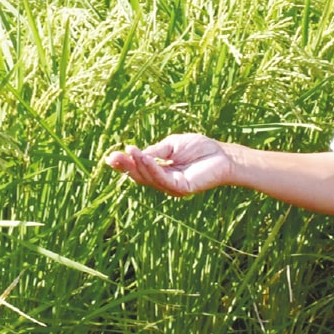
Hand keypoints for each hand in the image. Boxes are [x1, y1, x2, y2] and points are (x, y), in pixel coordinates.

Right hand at [103, 133, 232, 197]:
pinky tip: (144, 158)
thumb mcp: (172, 145)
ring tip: (129, 152)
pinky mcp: (181, 188)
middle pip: (140, 176)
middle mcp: (164, 181)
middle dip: (126, 166)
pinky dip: (152, 168)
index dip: (125, 164)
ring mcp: (172, 187)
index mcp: (161, 171)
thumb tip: (134, 153)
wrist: (223, 155)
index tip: (110, 157)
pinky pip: (162, 179)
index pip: (138, 169)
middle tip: (114, 156)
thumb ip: (154, 152)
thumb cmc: (200, 148)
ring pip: (148, 178)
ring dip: (137, 165)